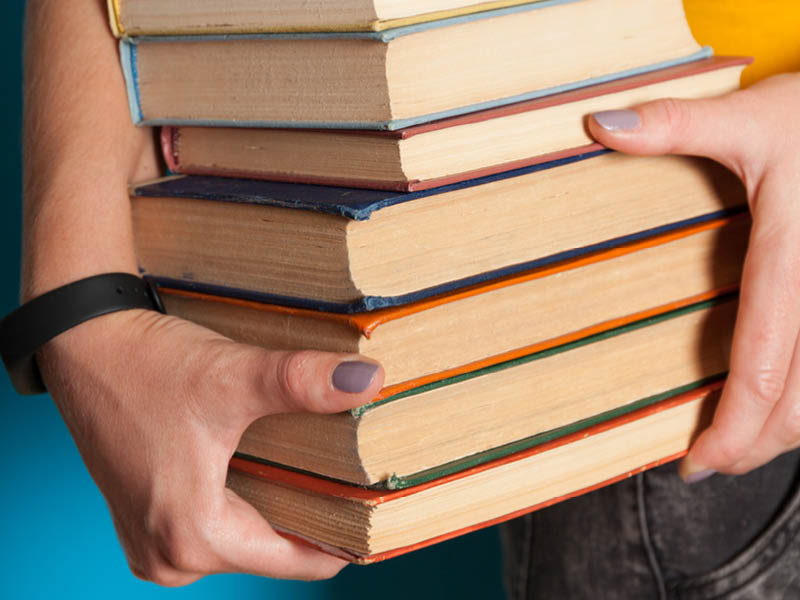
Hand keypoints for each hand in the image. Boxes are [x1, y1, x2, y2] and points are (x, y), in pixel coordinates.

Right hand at [39, 308, 383, 584]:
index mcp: (192, 536)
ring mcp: (152, 540)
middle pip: (271, 551)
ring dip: (280, 508)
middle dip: (313, 517)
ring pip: (245, 537)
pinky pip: (217, 525)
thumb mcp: (231, 376)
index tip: (382, 511)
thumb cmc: (146, 365)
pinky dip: (248, 501)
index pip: (296, 561)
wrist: (84, 342)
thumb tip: (368, 381)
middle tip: (358, 477)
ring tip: (323, 469)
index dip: (345, 536)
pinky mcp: (148, 517)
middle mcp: (169, 554)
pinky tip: (273, 466)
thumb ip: (302, 382)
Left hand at [588, 72, 799, 479]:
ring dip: (786, 430)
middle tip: (709, 462)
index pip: (764, 364)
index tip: (697, 460)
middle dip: (755, 445)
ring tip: (741, 442)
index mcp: (794, 259)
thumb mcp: (750, 117)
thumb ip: (678, 125)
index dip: (733, 426)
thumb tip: (601, 127)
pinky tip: (784, 398)